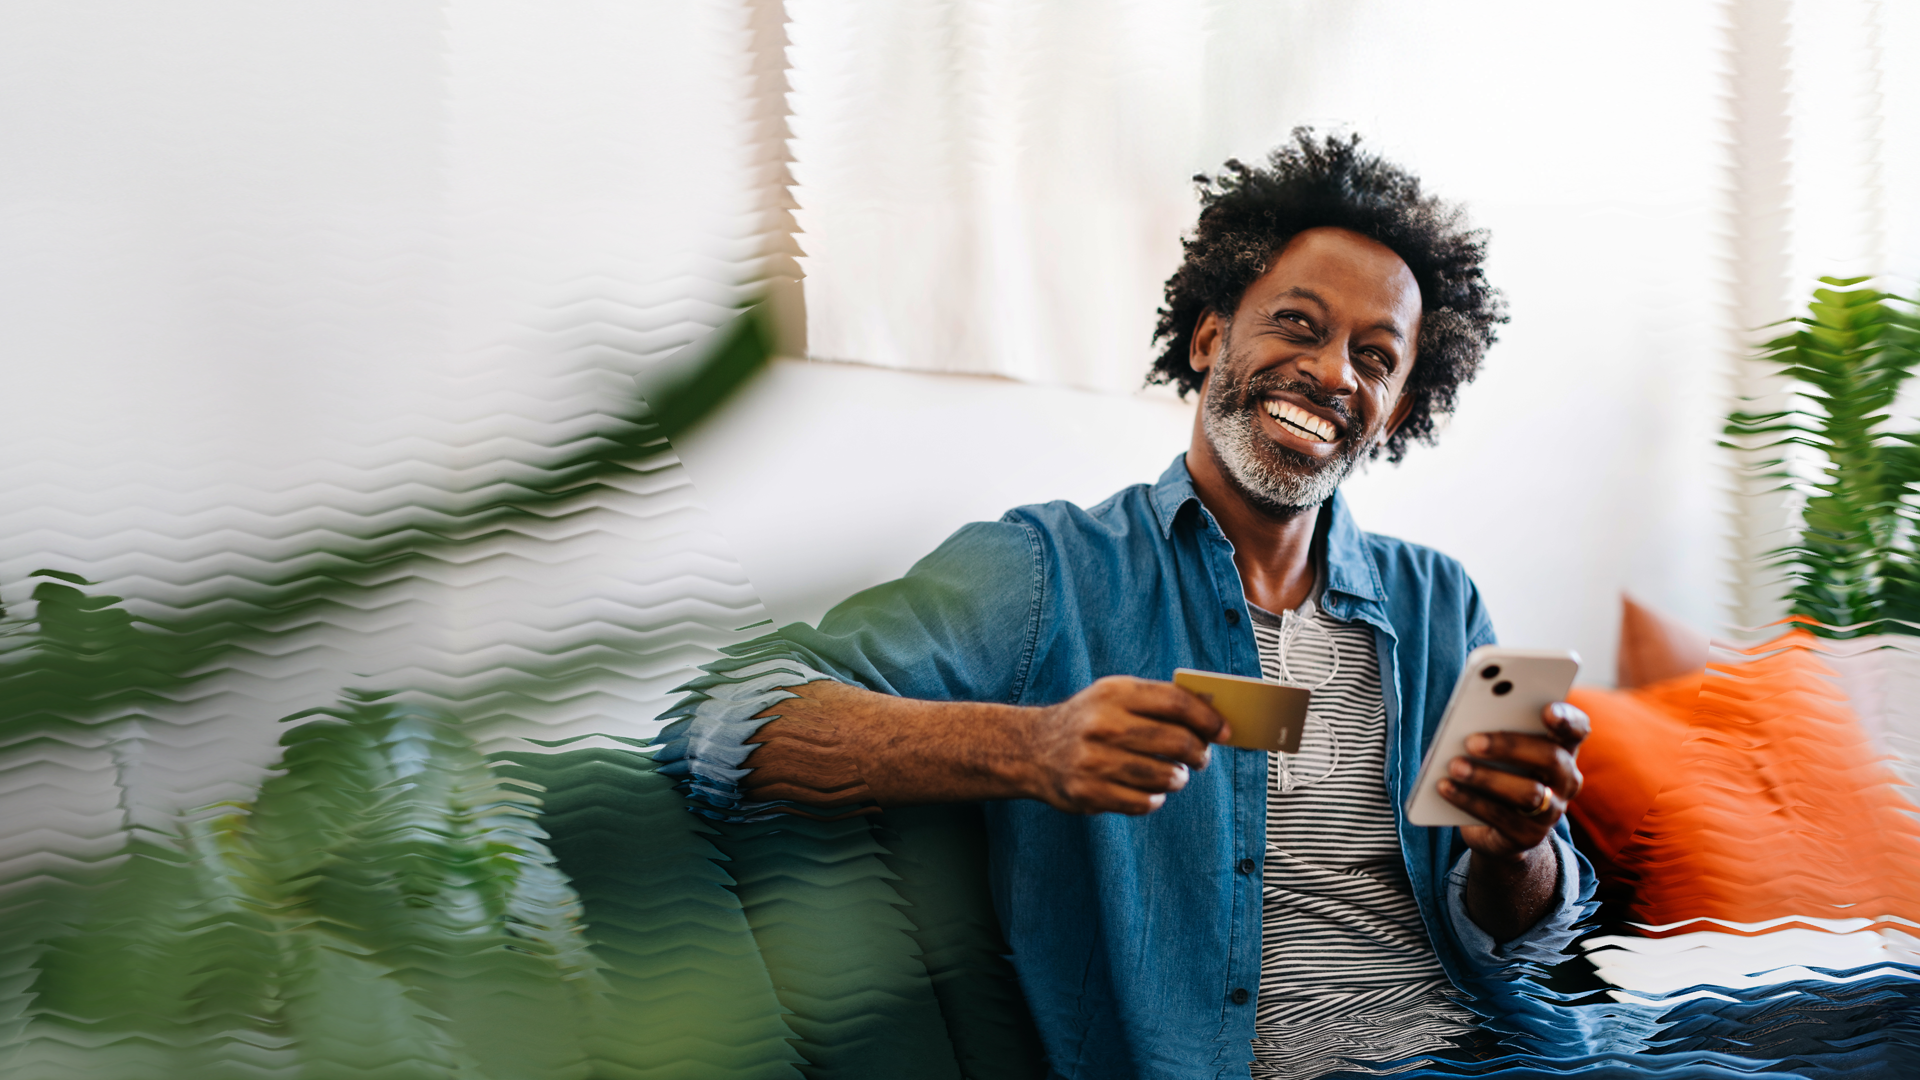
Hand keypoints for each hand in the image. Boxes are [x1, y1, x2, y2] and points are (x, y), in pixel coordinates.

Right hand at [1024, 676, 1230, 814]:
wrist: (1031, 750)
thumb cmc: (1087, 721)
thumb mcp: (1113, 697)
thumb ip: (1156, 702)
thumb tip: (1211, 718)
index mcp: (1113, 694)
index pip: (1176, 702)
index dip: (1207, 718)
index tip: (1224, 731)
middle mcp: (1103, 725)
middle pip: (1176, 741)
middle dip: (1199, 753)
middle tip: (1201, 757)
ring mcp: (1094, 761)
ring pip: (1164, 776)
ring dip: (1179, 778)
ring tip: (1175, 774)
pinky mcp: (1089, 793)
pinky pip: (1144, 801)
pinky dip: (1155, 798)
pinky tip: (1150, 790)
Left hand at [1439, 702, 1588, 860]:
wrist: (1495, 829)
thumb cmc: (1496, 770)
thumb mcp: (1498, 750)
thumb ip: (1494, 728)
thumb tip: (1468, 719)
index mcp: (1562, 749)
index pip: (1577, 730)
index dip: (1567, 720)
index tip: (1548, 710)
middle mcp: (1566, 780)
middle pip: (1551, 759)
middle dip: (1510, 746)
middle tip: (1471, 740)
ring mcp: (1552, 811)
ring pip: (1528, 793)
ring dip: (1486, 778)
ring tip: (1453, 765)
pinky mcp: (1529, 835)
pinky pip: (1501, 817)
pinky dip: (1469, 800)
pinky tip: (1445, 786)